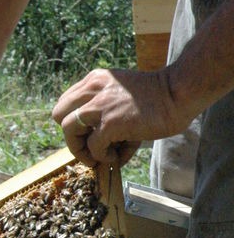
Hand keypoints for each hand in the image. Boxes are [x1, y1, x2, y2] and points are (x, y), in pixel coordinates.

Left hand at [51, 67, 189, 166]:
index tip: (89, 134)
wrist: (178, 93)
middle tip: (91, 146)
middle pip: (59, 116)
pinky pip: (93, 147)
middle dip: (72, 135)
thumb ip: (103, 108)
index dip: (73, 122)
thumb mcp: (120, 92)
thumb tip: (93, 139)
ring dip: (82, 149)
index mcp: (94, 79)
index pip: (65, 103)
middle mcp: (92, 88)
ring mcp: (99, 106)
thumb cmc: (155, 97)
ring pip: (68, 131)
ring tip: (101, 156)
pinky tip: (118, 157)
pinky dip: (103, 157)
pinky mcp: (110, 123)